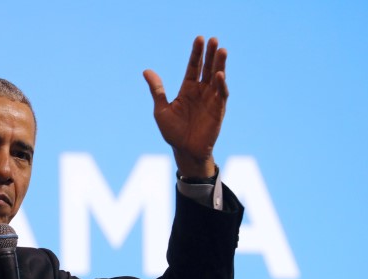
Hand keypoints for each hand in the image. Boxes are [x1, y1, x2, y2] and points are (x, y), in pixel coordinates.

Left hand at [143, 36, 228, 176]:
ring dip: (220, 65)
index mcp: (187, 89)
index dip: (196, 53)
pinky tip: (219, 75)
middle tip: (213, 39)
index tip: (199, 39)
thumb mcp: (161, 110)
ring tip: (221, 50)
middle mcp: (201, 92)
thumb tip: (146, 70)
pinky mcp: (218, 110)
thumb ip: (157, 90)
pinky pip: (221, 95)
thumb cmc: (172, 132)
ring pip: (217, 78)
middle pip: (207, 68)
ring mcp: (211, 100)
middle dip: (210, 55)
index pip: (193, 67)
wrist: (184, 151)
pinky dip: (220, 85)